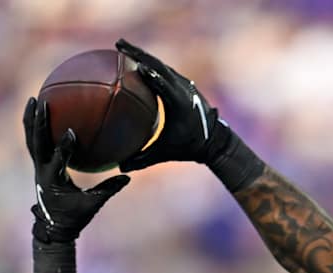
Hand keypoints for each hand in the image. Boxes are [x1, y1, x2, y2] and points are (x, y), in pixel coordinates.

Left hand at [24, 97, 127, 244]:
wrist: (53, 226)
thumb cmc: (75, 217)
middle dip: (39, 123)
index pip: (59, 159)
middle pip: (37, 143)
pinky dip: (33, 127)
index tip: (72, 131)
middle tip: (42, 102)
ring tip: (32, 99)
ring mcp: (37, 166)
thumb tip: (128, 176)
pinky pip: (33, 142)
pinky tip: (37, 112)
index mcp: (55, 179)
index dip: (64, 145)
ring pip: (30, 139)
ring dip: (30, 120)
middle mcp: (42, 170)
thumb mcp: (93, 205)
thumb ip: (109, 190)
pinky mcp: (38, 164)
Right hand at [115, 39, 235, 171]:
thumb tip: (121, 168)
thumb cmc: (188, 148)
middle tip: (118, 44)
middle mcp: (182, 89)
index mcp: (179, 104)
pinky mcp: (183, 83)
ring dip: (142, 54)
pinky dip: (150, 62)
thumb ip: (143, 160)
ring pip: (161, 64)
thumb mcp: (165, 154)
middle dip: (138, 53)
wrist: (214, 140)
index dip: (150, 74)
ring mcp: (184, 83)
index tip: (134, 65)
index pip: (162, 84)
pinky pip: (164, 69)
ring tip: (123, 47)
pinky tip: (136, 58)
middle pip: (158, 65)